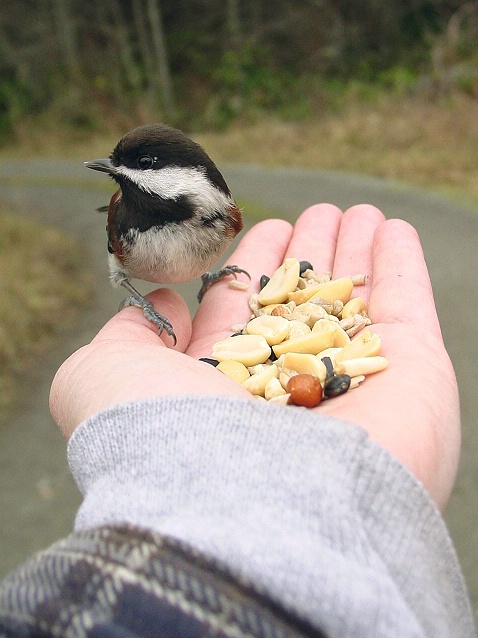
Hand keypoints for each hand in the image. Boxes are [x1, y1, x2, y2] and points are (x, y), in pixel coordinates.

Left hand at [50, 204, 459, 509]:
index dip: (255, 266)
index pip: (245, 314)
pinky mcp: (412, 378)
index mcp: (224, 385)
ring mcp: (352, 382)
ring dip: (356, 255)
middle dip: (310, 256)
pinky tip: (392, 229)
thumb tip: (163, 304)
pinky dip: (401, 268)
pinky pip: (407, 309)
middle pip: (302, 305)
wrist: (253, 514)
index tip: (267, 227)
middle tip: (319, 212)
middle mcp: (288, 387)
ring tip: (359, 211)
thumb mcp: (102, 380)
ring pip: (355, 302)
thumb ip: (122, 337)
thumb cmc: (165, 437)